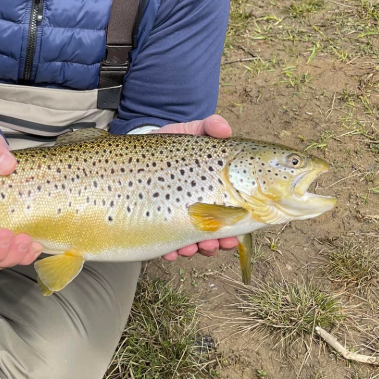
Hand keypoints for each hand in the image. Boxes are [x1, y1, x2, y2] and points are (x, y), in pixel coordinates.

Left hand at [156, 114, 238, 260]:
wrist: (138, 149)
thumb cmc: (172, 143)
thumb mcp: (192, 132)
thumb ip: (209, 127)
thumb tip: (224, 128)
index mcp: (217, 190)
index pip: (234, 212)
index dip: (239, 224)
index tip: (236, 232)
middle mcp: (202, 207)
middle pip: (216, 232)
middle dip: (218, 242)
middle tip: (215, 242)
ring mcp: (180, 216)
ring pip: (194, 242)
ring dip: (197, 249)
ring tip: (191, 248)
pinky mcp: (159, 221)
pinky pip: (167, 243)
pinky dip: (171, 250)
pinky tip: (170, 251)